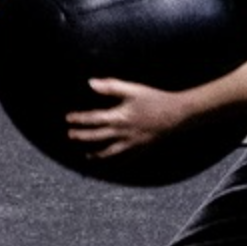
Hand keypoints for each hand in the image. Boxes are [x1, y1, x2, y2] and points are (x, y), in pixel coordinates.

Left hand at [64, 78, 192, 157]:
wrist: (178, 115)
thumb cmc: (155, 99)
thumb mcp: (132, 89)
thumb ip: (110, 86)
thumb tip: (90, 83)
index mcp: (119, 117)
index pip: (93, 119)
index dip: (79, 119)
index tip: (68, 119)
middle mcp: (123, 133)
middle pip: (97, 137)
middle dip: (82, 136)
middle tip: (70, 135)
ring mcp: (132, 143)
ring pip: (110, 152)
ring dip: (97, 154)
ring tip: (87, 156)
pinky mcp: (142, 148)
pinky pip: (126, 158)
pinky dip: (116, 161)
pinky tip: (112, 162)